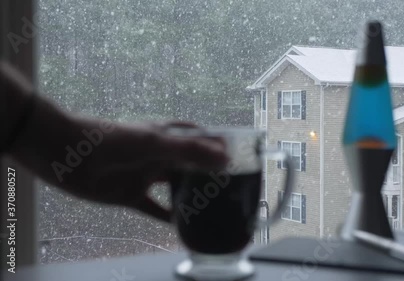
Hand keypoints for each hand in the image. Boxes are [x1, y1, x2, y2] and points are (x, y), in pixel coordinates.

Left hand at [54, 120, 227, 222]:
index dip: (217, 144)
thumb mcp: (155, 143)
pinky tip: (180, 224)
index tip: (237, 154)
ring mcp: (145, 174)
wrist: (67, 154)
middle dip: (207, 172)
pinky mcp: (131, 194)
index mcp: (165, 135)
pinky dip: (165, 215)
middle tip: (229, 185)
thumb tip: (224, 158)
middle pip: (189, 163)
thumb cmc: (112, 139)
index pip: (198, 137)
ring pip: (174, 185)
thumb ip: (189, 151)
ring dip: (189, 193)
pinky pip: (153, 207)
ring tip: (211, 204)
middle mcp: (158, 154)